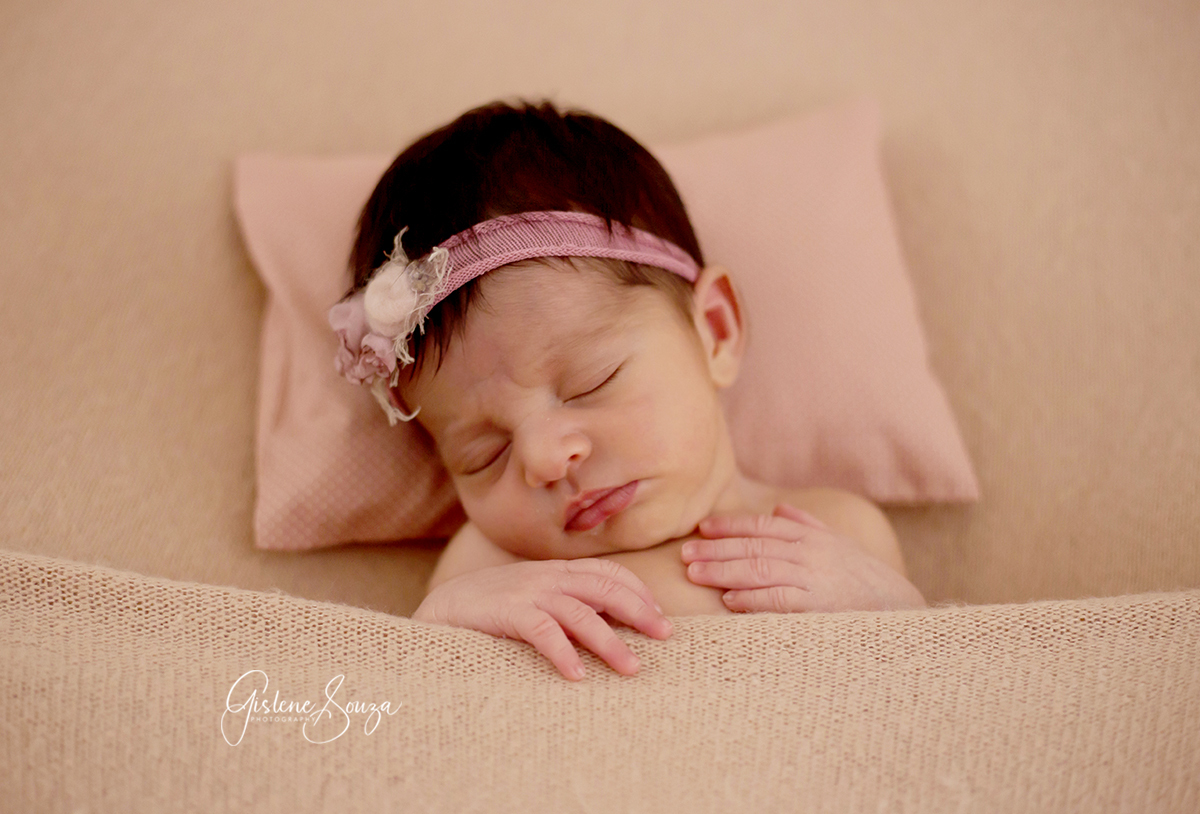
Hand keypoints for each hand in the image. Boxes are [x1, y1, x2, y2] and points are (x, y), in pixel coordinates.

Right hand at [412, 558, 672, 679]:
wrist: (441, 609)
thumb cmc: (493, 610)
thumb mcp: (535, 598)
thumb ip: (566, 603)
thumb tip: (608, 621)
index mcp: (556, 571)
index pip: (608, 572)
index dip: (638, 591)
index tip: (660, 615)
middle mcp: (546, 577)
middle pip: (604, 588)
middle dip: (639, 611)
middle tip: (665, 636)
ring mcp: (527, 593)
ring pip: (580, 613)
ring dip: (610, 642)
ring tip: (632, 669)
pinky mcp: (506, 614)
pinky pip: (542, 632)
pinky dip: (563, 653)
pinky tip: (578, 676)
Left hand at [682, 503, 925, 612]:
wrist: (903, 609)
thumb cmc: (866, 579)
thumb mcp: (839, 546)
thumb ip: (808, 525)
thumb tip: (780, 509)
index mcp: (812, 536)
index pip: (763, 526)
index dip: (731, 525)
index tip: (703, 528)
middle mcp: (811, 552)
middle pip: (754, 546)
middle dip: (716, 549)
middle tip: (684, 554)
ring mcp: (815, 578)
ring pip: (760, 570)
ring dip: (724, 571)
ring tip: (695, 574)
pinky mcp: (821, 606)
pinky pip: (780, 600)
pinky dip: (753, 599)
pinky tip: (729, 600)